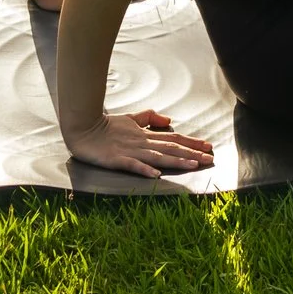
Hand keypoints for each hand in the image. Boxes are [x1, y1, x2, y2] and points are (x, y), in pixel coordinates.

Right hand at [63, 111, 214, 177]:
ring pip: (157, 156)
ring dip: (176, 161)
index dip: (191, 143)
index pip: (173, 138)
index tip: (208, 147)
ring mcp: (130, 151)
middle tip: (210, 158)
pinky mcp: (116, 159)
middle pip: (171, 148)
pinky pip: (132, 165)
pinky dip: (144, 169)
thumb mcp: (130, 119)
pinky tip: (156, 175)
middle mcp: (141, 143)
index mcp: (145, 135)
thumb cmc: (105, 125)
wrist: (82, 127)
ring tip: (192, 164)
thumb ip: (148, 118)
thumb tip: (169, 120)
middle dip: (192, 153)